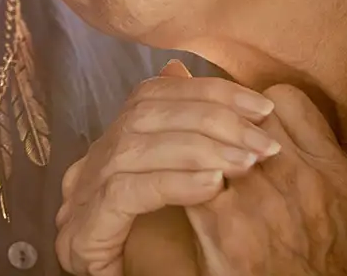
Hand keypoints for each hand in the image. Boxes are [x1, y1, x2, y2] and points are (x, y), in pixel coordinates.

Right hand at [54, 61, 281, 275]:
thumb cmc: (169, 256)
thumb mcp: (193, 195)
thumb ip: (200, 149)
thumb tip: (204, 89)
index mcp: (116, 147)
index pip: (152, 95)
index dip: (206, 92)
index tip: (261, 106)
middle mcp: (93, 164)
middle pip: (143, 113)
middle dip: (211, 118)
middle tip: (263, 140)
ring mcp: (83, 196)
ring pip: (133, 147)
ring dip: (198, 148)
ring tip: (248, 162)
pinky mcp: (83, 231)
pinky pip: (126, 192)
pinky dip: (172, 182)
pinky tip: (212, 187)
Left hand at [182, 84, 346, 275]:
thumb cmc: (332, 262)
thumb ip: (320, 152)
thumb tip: (282, 110)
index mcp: (332, 167)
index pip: (282, 99)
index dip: (256, 105)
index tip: (244, 121)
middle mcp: (299, 176)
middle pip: (239, 116)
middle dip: (218, 121)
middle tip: (205, 136)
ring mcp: (260, 199)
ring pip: (208, 140)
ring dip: (193, 146)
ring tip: (185, 159)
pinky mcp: (225, 227)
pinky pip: (187, 179)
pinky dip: (176, 178)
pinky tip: (174, 187)